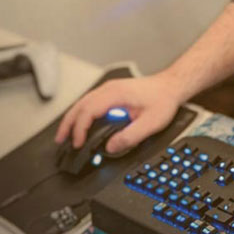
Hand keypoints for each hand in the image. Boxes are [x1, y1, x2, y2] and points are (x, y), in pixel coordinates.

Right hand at [54, 72, 184, 154]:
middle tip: (61, 140)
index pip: (88, 111)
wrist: (172, 86)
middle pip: (80, 105)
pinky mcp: (113, 92)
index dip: (80, 129)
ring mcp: (111, 89)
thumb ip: (130, 137)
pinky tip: (80, 122)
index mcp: (116, 94)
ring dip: (72, 117)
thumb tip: (110, 147)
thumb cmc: (163, 99)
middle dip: (68, 124)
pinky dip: (81, 112)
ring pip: (83, 101)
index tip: (78, 143)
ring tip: (66, 134)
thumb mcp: (151, 123)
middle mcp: (110, 89)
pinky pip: (90, 101)